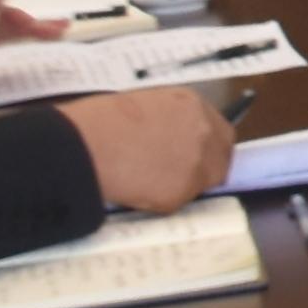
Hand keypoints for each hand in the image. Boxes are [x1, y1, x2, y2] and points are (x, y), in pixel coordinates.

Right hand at [67, 89, 234, 213]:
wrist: (86, 143)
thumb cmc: (100, 121)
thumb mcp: (144, 105)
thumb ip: (168, 120)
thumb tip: (168, 136)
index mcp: (193, 106)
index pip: (218, 131)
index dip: (205, 147)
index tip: (192, 154)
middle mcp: (204, 133)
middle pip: (221, 158)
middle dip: (202, 169)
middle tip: (173, 175)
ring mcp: (197, 163)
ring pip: (201, 183)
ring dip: (181, 185)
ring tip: (145, 180)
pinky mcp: (180, 192)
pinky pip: (175, 201)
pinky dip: (158, 200)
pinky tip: (135, 189)